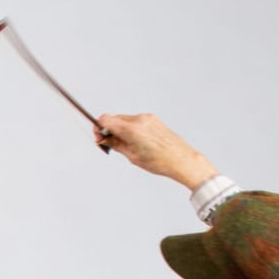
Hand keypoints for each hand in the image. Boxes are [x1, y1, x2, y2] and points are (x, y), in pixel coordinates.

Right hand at [94, 113, 216, 189]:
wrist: (180, 159)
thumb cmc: (160, 161)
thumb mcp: (132, 156)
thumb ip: (116, 144)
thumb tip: (105, 139)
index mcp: (131, 129)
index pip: (106, 120)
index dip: (98, 128)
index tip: (98, 136)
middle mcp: (139, 120)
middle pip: (114, 118)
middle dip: (108, 129)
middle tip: (107, 143)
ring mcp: (147, 118)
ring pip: (124, 120)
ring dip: (119, 129)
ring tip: (122, 145)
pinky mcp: (152, 119)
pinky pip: (135, 121)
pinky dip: (129, 128)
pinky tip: (132, 141)